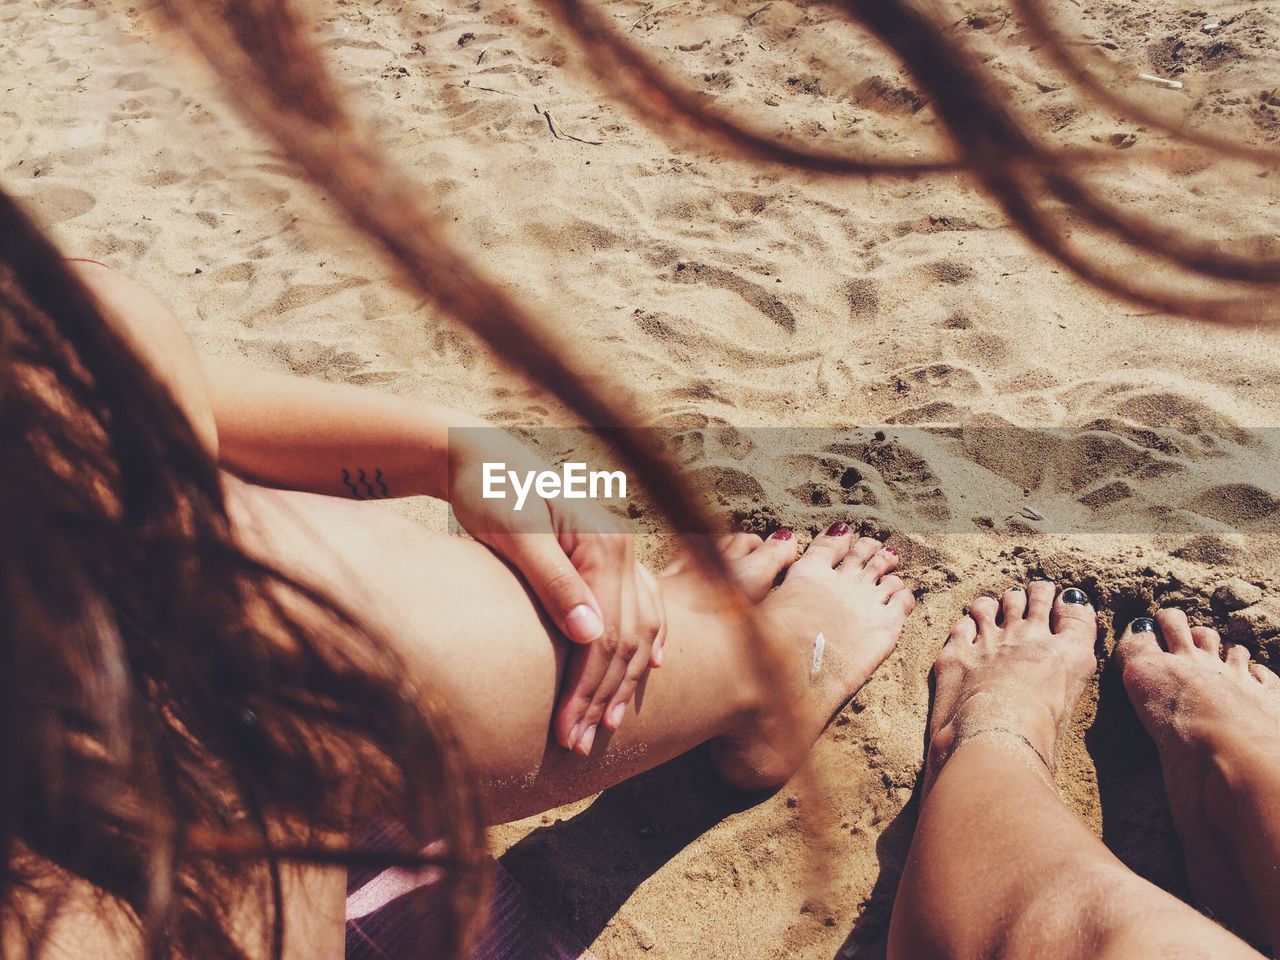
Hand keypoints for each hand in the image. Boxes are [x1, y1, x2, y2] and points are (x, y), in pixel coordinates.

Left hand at [447, 430, 665, 754]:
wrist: (477, 454)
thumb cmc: (488, 491)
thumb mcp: (514, 534)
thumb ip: (555, 584)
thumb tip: (592, 636)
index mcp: (605, 543)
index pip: (608, 634)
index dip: (589, 688)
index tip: (567, 733)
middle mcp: (623, 547)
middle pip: (627, 638)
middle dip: (603, 695)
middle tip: (578, 743)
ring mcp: (620, 550)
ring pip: (640, 626)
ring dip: (626, 679)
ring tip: (607, 723)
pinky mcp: (607, 554)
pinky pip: (643, 602)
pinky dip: (649, 637)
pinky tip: (652, 665)